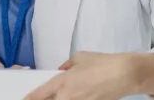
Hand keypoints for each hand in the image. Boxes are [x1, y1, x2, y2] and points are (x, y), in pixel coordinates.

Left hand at [24, 52, 138, 99]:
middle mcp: (68, 97)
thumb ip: (66, 66)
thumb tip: (62, 71)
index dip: (29, 99)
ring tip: (67, 93)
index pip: (39, 95)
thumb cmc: (102, 63)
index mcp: (62, 82)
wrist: (124, 74)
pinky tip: (75, 96)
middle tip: (44, 96)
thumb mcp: (79, 58)